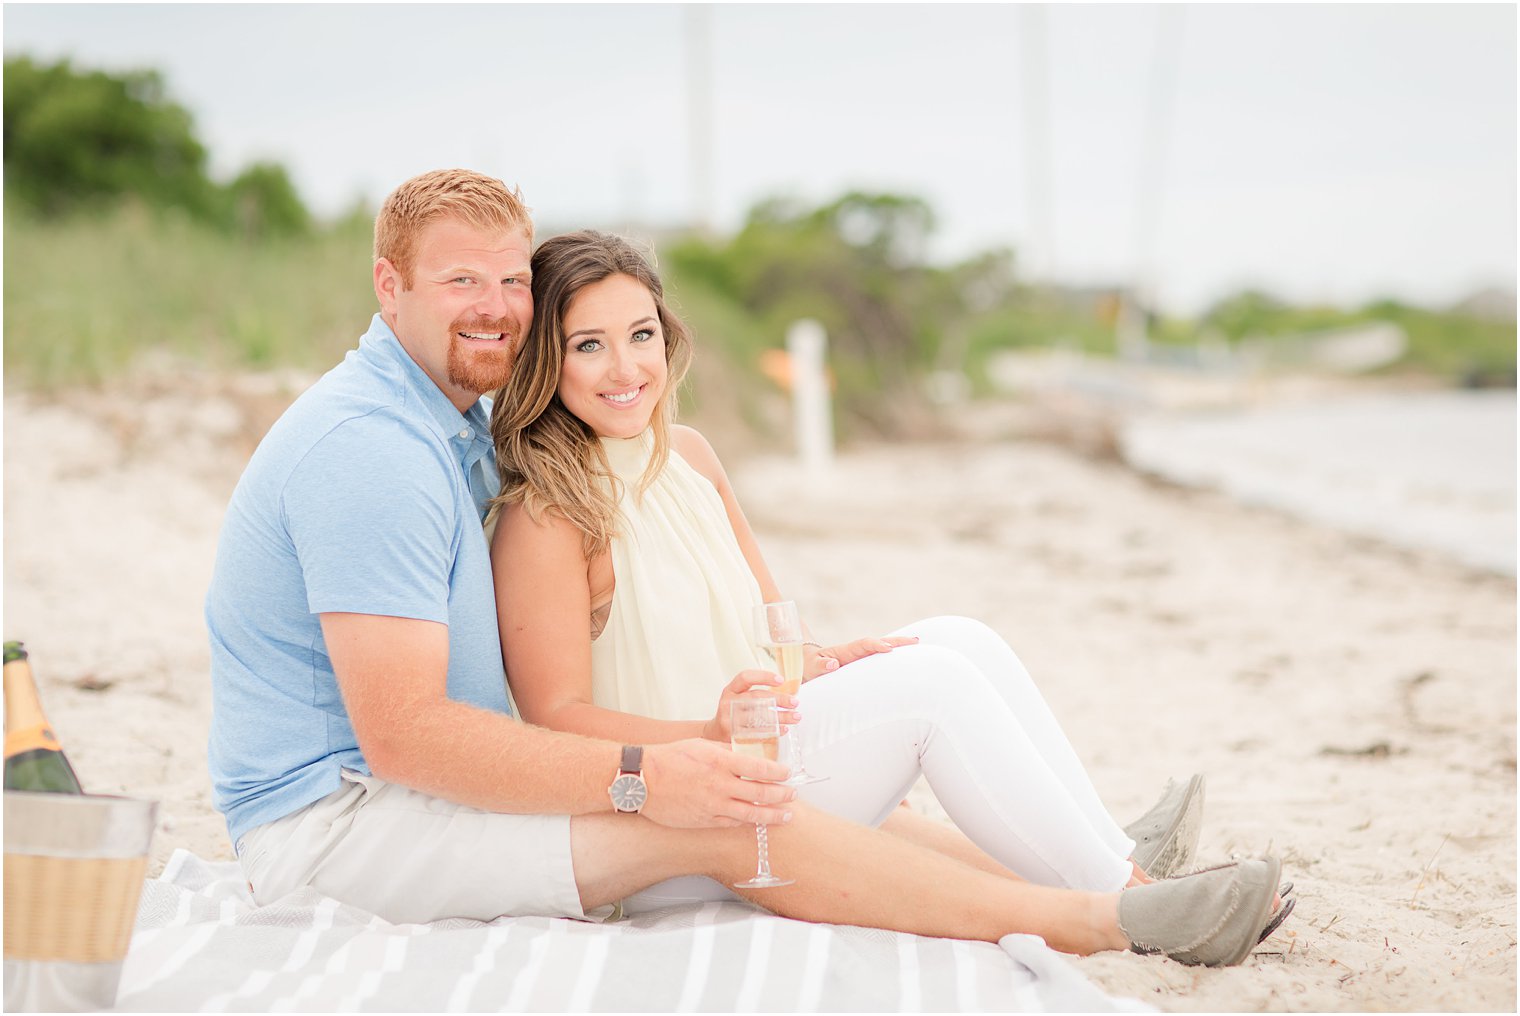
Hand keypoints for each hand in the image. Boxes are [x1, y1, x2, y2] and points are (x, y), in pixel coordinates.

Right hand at [640, 738, 795, 827]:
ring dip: (772, 815)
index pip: (759, 768)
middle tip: (793, 794)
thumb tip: (747, 756)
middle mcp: (719, 785)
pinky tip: (757, 821)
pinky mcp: (704, 820)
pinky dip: (748, 822)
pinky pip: (732, 823)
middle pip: (760, 793)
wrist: (642, 780)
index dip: (779, 772)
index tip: (788, 773)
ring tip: (786, 815)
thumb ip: (726, 753)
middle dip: (781, 795)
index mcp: (720, 762)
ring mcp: (712, 806)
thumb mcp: (702, 746)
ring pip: (751, 814)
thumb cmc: (670, 758)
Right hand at [701, 670, 800, 740]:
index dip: (763, 677)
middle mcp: (728, 702)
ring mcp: (730, 720)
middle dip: (779, 699)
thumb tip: (788, 692)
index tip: (781, 680)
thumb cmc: (733, 713)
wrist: (714, 734)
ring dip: (780, 717)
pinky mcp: (734, 735)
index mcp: (730, 690)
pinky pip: (757, 733)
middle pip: (756, 698)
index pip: (745, 677)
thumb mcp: (738, 698)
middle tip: (795, 702)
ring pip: (759, 717)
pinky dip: (773, 731)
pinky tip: (784, 729)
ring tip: (796, 717)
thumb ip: (756, 694)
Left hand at [805, 635, 918, 678]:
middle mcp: (855, 651)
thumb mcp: (810, 667)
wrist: (808, 665)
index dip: (875, 645)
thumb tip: (833, 664)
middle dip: (896, 641)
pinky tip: (908, 657)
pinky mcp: (863, 664)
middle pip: (878, 643)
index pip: (863, 645)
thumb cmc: (808, 667)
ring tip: (918, 644)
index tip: (888, 648)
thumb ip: (820, 666)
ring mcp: (860, 657)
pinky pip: (880, 659)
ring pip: (882, 649)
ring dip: (899, 646)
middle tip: (915, 641)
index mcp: (844, 651)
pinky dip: (894, 656)